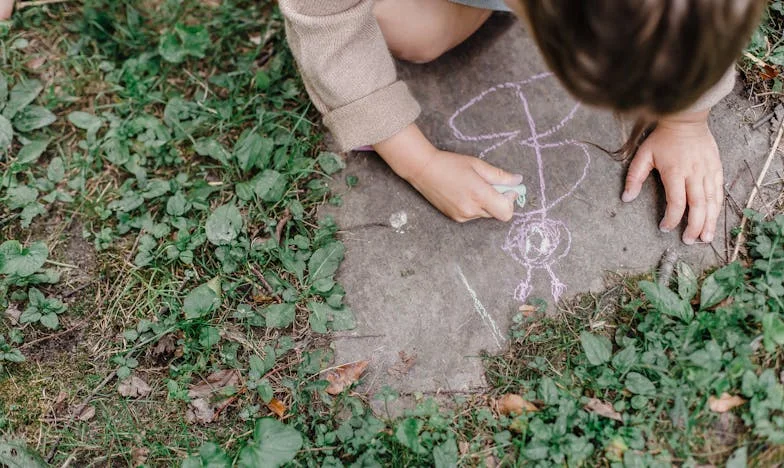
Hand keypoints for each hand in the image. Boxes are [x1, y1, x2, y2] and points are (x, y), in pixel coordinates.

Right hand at [374, 124, 520, 221]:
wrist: (424, 170)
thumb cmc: (450, 164)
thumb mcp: (478, 165)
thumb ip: (500, 176)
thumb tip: (518, 181)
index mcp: (479, 195)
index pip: (506, 212)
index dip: (509, 201)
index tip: (505, 189)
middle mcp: (471, 209)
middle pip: (497, 213)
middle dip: (498, 200)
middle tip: (488, 184)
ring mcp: (462, 216)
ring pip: (485, 214)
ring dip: (485, 203)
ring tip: (472, 187)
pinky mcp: (455, 218)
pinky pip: (473, 215)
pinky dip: (474, 206)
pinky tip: (463, 192)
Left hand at [622, 111, 722, 243]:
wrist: (686, 119)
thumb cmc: (663, 138)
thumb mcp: (643, 155)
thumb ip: (634, 178)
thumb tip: (626, 198)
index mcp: (675, 172)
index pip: (676, 202)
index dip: (672, 218)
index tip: (665, 228)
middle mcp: (694, 174)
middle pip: (698, 205)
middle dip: (694, 226)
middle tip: (689, 241)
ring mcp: (708, 171)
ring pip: (712, 201)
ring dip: (709, 221)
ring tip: (706, 237)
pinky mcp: (717, 168)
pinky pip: (719, 191)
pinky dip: (717, 207)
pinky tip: (714, 219)